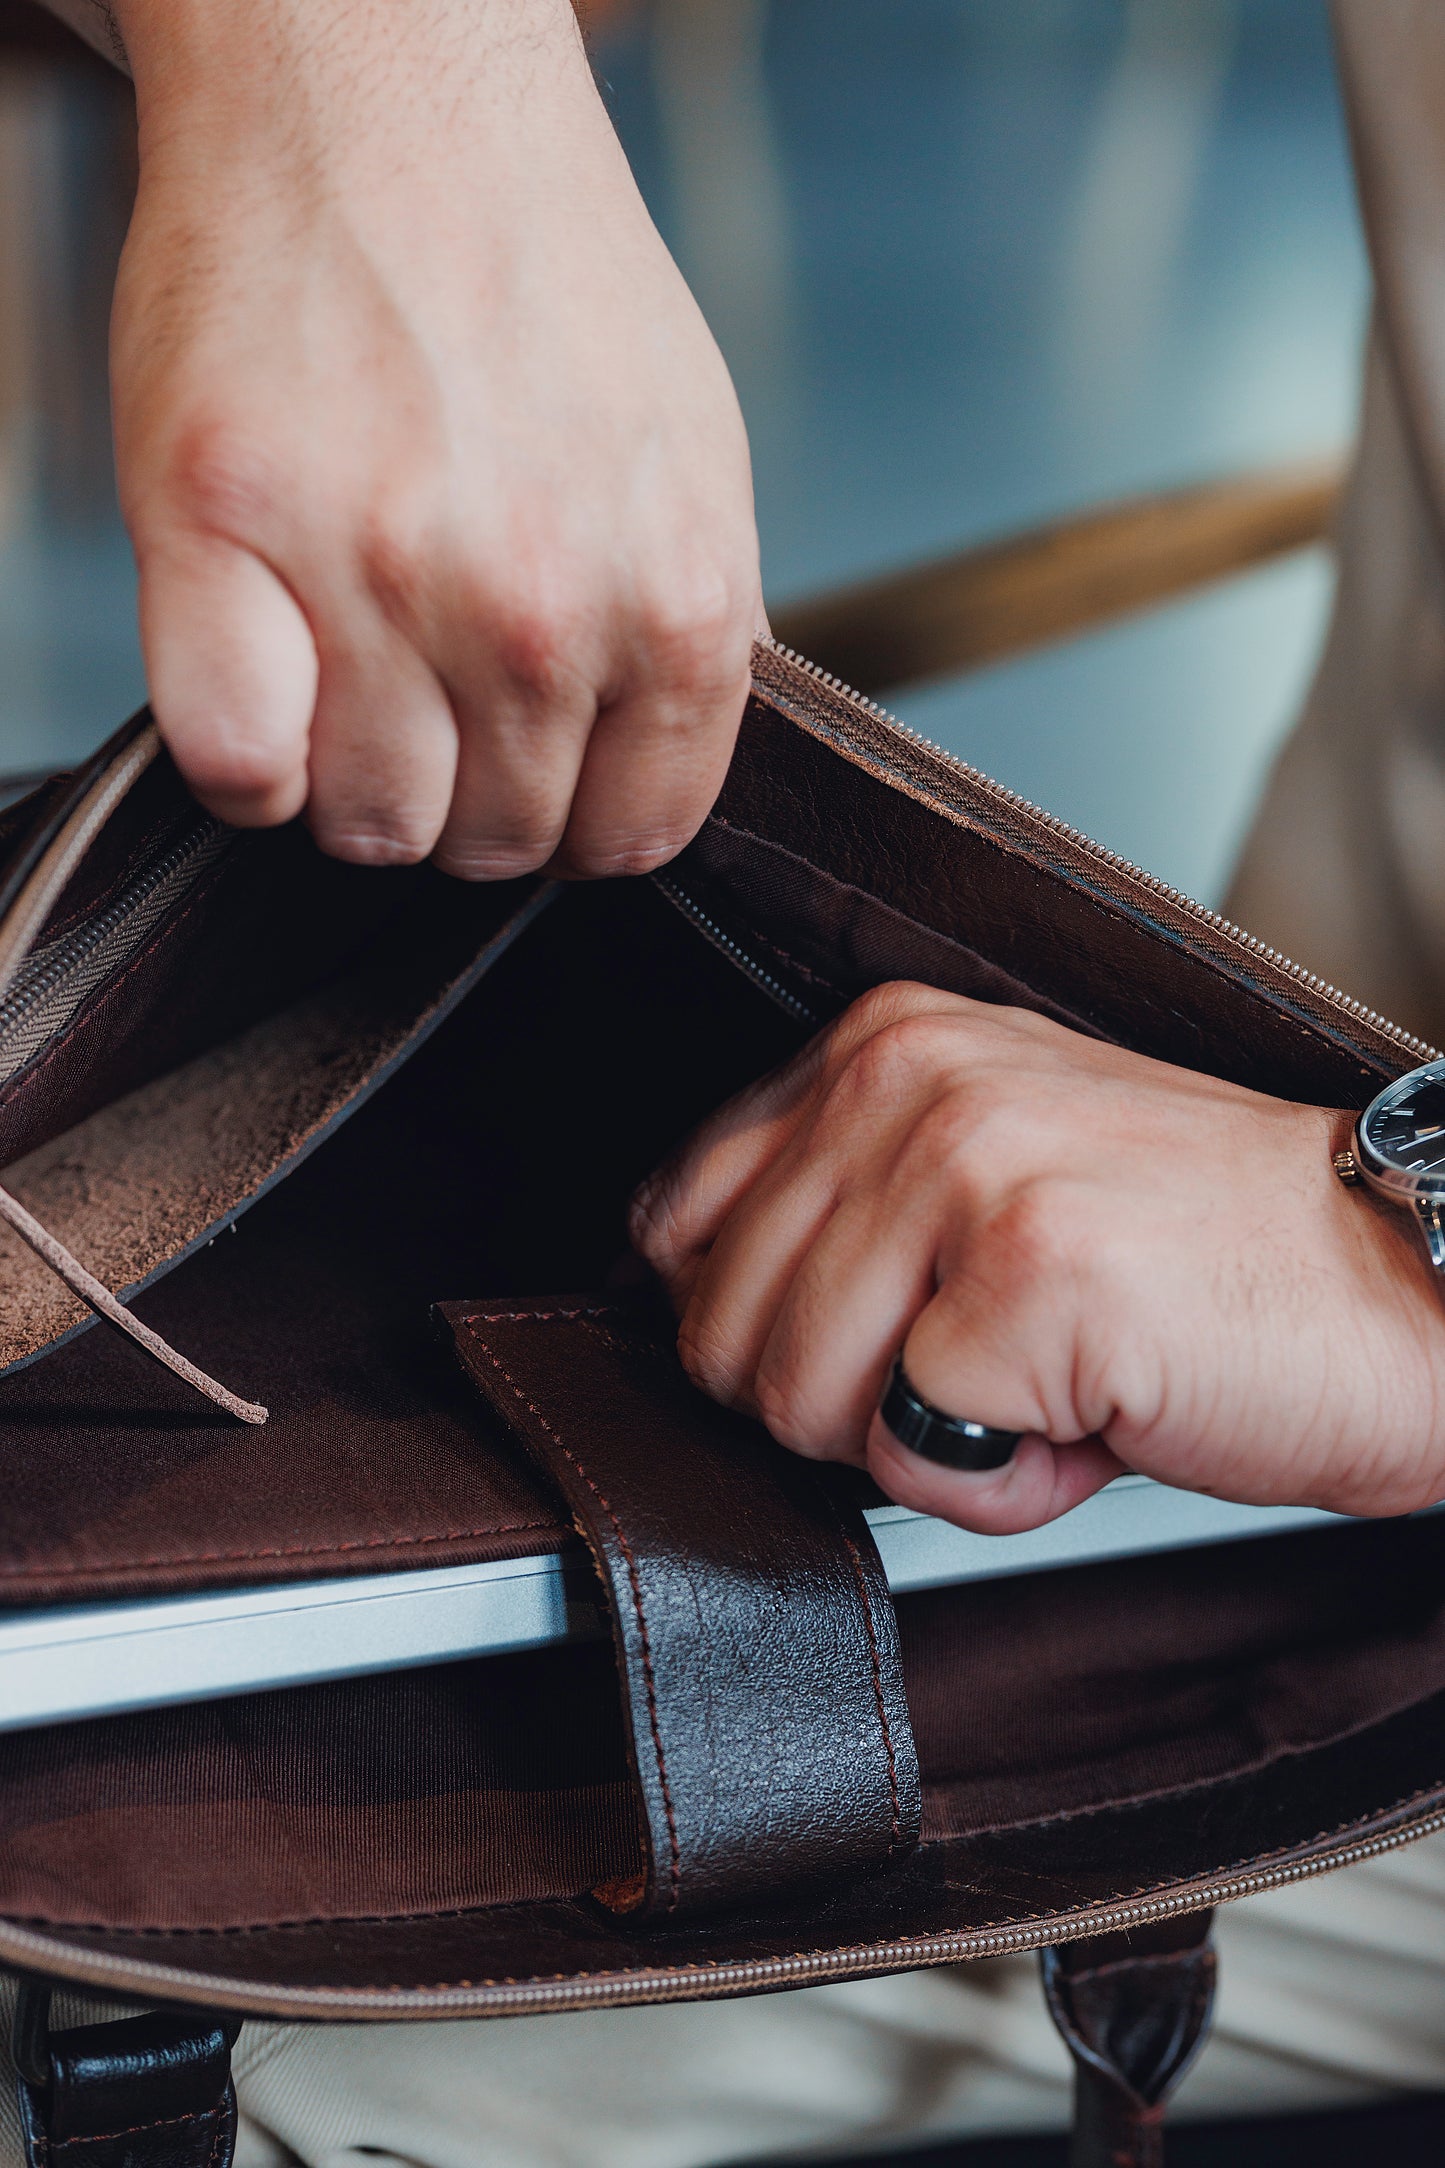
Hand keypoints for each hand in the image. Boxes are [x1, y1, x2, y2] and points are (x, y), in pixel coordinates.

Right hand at [106, 0, 760, 874]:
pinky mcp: (227, 531)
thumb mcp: (690, 454)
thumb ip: (691, 625)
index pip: (633, 834)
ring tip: (351, 678)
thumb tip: (666, 761)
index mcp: (673, 598)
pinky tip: (268, 683)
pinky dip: (245, 763)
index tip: (536, 771)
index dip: (577, 819)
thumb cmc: (535, 267)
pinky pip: (235, 767)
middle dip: (464, 797)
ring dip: (352, 781)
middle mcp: (535, 607)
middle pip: (494, 843)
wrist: (386, 90)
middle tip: (432, 698)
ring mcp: (377, 575)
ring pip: (368, 825)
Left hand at [630, 983, 1444, 1532]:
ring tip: (1052, 1380)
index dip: (760, 1327)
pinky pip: (911, 1457)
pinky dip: (1007, 1487)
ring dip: (929, 1445)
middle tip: (989, 1364)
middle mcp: (908, 1077)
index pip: (673, 1222)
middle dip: (845, 1403)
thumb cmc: (1199, 1254)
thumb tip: (673, 1297)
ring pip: (796, 1399)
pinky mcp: (1028, 1274)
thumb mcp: (983, 1180)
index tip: (886, 1334)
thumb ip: (830, 1210)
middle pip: (718, 1332)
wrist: (1403, 1290)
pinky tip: (1099, 1416)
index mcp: (882, 1039)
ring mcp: (966, 1166)